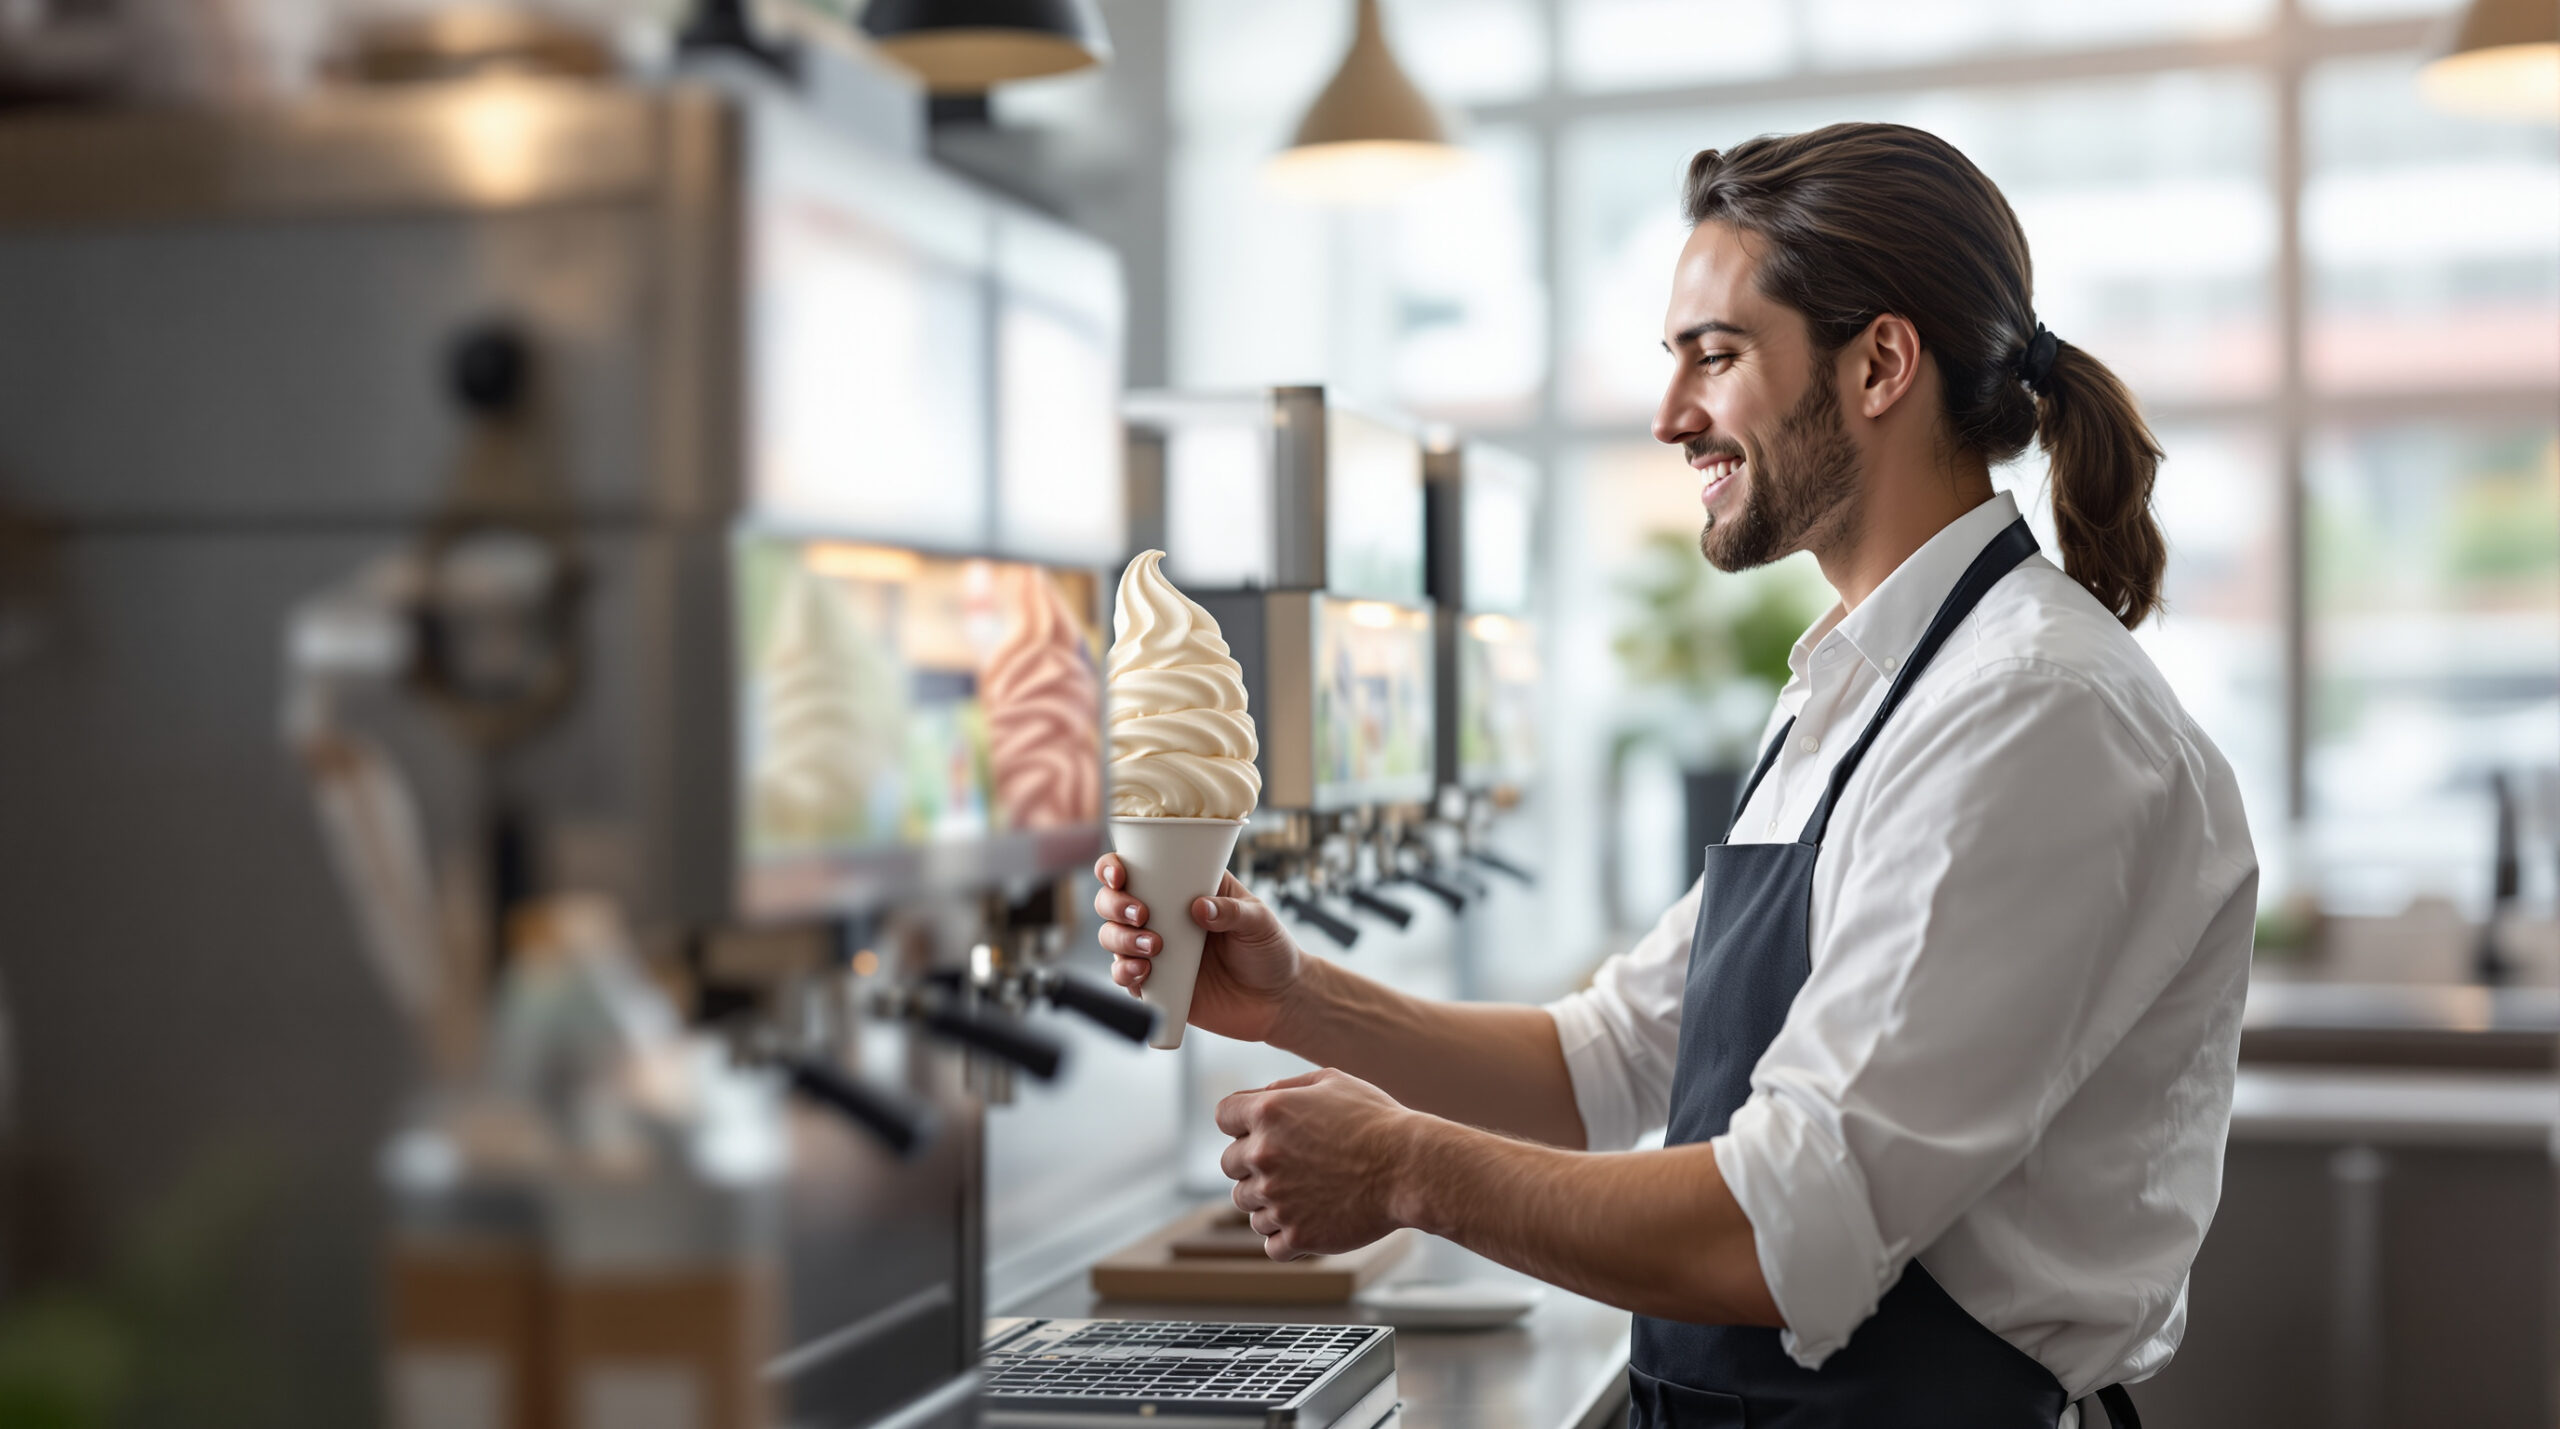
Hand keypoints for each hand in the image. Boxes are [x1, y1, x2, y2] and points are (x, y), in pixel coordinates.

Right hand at [1094, 855, 1303, 1043]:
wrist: (1278, 1001)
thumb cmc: (1271, 951)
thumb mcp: (1259, 922)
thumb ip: (1232, 911)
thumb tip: (1200, 907)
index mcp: (1186, 888)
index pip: (1138, 868)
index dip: (1115, 868)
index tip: (1121, 876)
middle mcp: (1164, 916)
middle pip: (1112, 902)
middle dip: (1114, 905)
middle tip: (1141, 915)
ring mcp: (1157, 950)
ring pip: (1113, 938)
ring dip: (1121, 939)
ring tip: (1153, 947)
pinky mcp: (1158, 984)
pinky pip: (1125, 977)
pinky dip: (1125, 973)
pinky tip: (1144, 973)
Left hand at [1216, 1068, 1420, 1260]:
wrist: (1411, 1168)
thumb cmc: (1377, 1121)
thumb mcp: (1333, 1082)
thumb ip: (1286, 1087)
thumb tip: (1258, 1098)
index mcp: (1268, 1113)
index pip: (1224, 1116)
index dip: (1242, 1122)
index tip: (1263, 1131)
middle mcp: (1264, 1155)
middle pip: (1230, 1165)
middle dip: (1253, 1164)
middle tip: (1292, 1165)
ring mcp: (1277, 1199)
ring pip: (1247, 1207)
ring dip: (1269, 1201)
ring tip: (1308, 1194)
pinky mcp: (1297, 1235)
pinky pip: (1270, 1243)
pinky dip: (1285, 1237)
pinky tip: (1310, 1221)